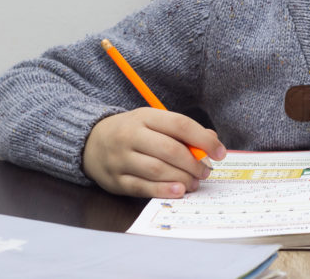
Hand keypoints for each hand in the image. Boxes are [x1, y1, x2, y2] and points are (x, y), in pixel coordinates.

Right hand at [82, 108, 226, 197]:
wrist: (89, 142)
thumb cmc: (132, 132)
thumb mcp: (153, 121)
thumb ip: (181, 130)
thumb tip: (211, 140)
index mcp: (144, 117)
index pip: (180, 125)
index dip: (203, 140)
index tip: (220, 152)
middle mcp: (130, 136)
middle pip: (169, 149)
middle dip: (193, 163)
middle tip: (206, 171)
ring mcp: (121, 159)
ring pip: (157, 170)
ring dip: (182, 178)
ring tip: (195, 182)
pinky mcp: (115, 180)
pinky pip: (142, 187)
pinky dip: (163, 190)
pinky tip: (178, 191)